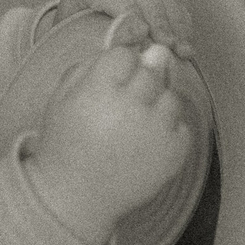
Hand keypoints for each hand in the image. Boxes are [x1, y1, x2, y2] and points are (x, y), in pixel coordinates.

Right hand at [25, 42, 193, 242]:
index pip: (126, 55)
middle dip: (141, 81)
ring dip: (157, 104)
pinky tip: (144, 145)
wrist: (75, 198)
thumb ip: (92, 65)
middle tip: (125, 105)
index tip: (110, 84)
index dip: (118, 66)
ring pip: (172, 96)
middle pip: (153, 70)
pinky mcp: (174, 154)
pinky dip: (168, 132)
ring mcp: (156, 132)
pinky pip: (182, 126)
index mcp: (98, 92)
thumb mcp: (62, 98)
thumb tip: (136, 45)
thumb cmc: (66, 143)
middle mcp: (131, 108)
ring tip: (134, 126)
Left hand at [62, 0, 194, 60]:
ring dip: (175, 21)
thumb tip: (134, 40)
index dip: (127, 9)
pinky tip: (185, 42)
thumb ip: (102, 39)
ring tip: (182, 50)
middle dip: (157, 17)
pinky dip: (182, 20)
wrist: (86, 32)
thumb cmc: (78, 43)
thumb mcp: (78, 41)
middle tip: (166, 45)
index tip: (141, 34)